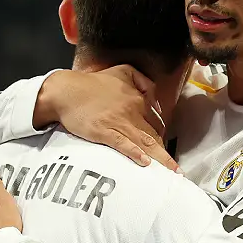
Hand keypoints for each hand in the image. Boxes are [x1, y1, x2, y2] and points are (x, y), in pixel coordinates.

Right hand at [36, 66, 178, 170]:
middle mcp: (132, 111)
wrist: (65, 90)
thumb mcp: (123, 71)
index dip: (162, 139)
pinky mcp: (103, 131)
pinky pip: (122, 143)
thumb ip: (144, 82)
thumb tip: (157, 104)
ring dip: (160, 158)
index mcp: (137, 99)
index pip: (155, 123)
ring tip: (171, 172)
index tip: (166, 153)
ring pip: (144, 142)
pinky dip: (135, 152)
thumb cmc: (91, 83)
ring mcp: (118, 122)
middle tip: (177, 171)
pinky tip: (144, 162)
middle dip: (166, 154)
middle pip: (154, 135)